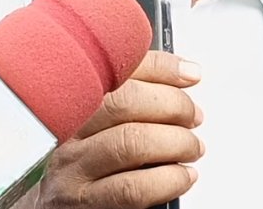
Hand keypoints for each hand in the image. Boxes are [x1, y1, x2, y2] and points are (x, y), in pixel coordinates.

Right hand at [33, 51, 204, 208]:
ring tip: (192, 148)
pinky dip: (170, 180)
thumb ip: (136, 96)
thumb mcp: (102, 122)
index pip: (117, 69)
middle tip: (193, 117)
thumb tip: (185, 72)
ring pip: (131, 142)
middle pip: (124, 102)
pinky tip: (183, 177)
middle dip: (172, 106)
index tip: (190, 74)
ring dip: (176, 143)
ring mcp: (74, 167)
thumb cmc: (89, 163)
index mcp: (76, 101)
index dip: (161, 67)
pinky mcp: (86, 203)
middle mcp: (69, 130)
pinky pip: (134, 187)